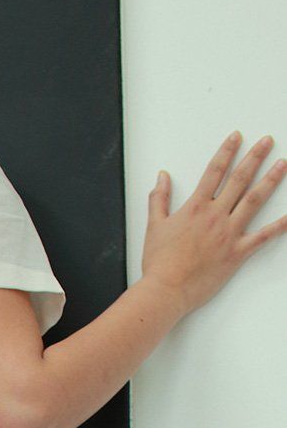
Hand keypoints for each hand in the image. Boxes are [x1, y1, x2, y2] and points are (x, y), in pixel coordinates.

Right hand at [141, 132, 286, 316]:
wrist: (166, 290)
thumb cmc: (159, 263)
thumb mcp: (154, 226)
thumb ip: (159, 199)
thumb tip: (162, 177)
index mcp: (196, 207)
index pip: (214, 171)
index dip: (227, 151)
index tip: (237, 137)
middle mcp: (215, 216)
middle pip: (239, 179)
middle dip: (255, 157)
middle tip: (267, 142)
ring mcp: (228, 233)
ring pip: (254, 200)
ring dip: (271, 180)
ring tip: (282, 164)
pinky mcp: (237, 253)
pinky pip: (263, 237)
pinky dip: (280, 226)